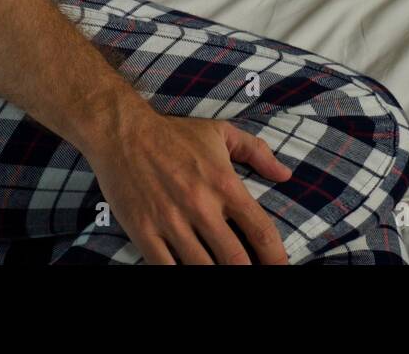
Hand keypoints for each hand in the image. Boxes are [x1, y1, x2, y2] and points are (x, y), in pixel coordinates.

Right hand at [84, 107, 293, 263]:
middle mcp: (201, 206)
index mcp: (224, 184)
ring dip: (216, 277)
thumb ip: (257, 152)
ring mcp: (171, 221)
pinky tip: (189, 274)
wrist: (122, 132)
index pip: (261, 231)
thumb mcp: (220, 133)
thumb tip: (285, 175)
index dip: (277, 258)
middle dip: (249, 273)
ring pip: (203, 269)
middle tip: (254, 277)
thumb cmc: (174, 133)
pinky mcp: (144, 232)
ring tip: (223, 276)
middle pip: (235, 259)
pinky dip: (181, 276)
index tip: (281, 268)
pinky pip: (166, 268)